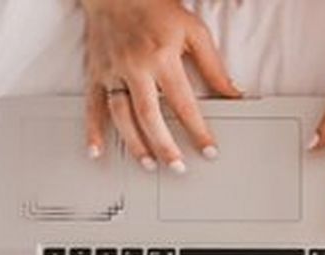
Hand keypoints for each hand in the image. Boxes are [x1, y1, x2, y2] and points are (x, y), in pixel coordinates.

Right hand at [81, 0, 240, 171]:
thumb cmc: (156, 6)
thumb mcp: (194, 31)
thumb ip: (213, 66)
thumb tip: (233, 93)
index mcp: (162, 56)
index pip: (183, 104)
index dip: (198, 131)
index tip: (208, 151)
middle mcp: (135, 66)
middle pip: (150, 116)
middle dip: (165, 146)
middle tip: (178, 168)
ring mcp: (112, 72)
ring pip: (121, 116)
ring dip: (135, 144)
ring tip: (149, 164)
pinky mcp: (96, 74)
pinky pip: (92, 106)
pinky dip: (92, 131)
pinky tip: (96, 151)